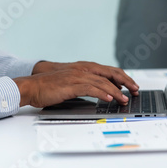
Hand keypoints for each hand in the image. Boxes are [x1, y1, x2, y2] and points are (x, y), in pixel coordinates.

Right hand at [14, 61, 139, 107]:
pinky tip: (109, 99)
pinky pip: (91, 88)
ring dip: (116, 92)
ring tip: (124, 99)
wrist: (31, 86)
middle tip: (135, 90)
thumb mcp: (71, 82)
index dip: (123, 77)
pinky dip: (102, 94)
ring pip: (103, 83)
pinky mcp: (71, 84)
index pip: (109, 70)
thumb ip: (86, 84)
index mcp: (84, 68)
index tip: (132, 85)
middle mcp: (83, 69)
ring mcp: (77, 76)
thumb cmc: (49, 86)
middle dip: (125, 82)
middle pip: (110, 74)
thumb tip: (102, 92)